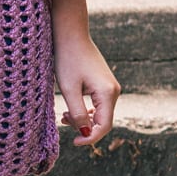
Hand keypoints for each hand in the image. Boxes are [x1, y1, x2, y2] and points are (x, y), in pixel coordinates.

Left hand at [49, 0, 119, 148]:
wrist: (69, 33)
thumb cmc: (67, 58)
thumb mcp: (68, 88)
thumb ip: (78, 112)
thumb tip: (84, 132)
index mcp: (107, 93)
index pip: (104, 126)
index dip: (89, 138)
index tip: (74, 143)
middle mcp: (113, 90)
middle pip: (103, 120)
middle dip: (84, 127)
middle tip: (63, 121)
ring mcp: (109, 85)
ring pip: (99, 112)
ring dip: (83, 118)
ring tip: (64, 115)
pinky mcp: (102, 82)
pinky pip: (97, 103)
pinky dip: (85, 109)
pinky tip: (70, 109)